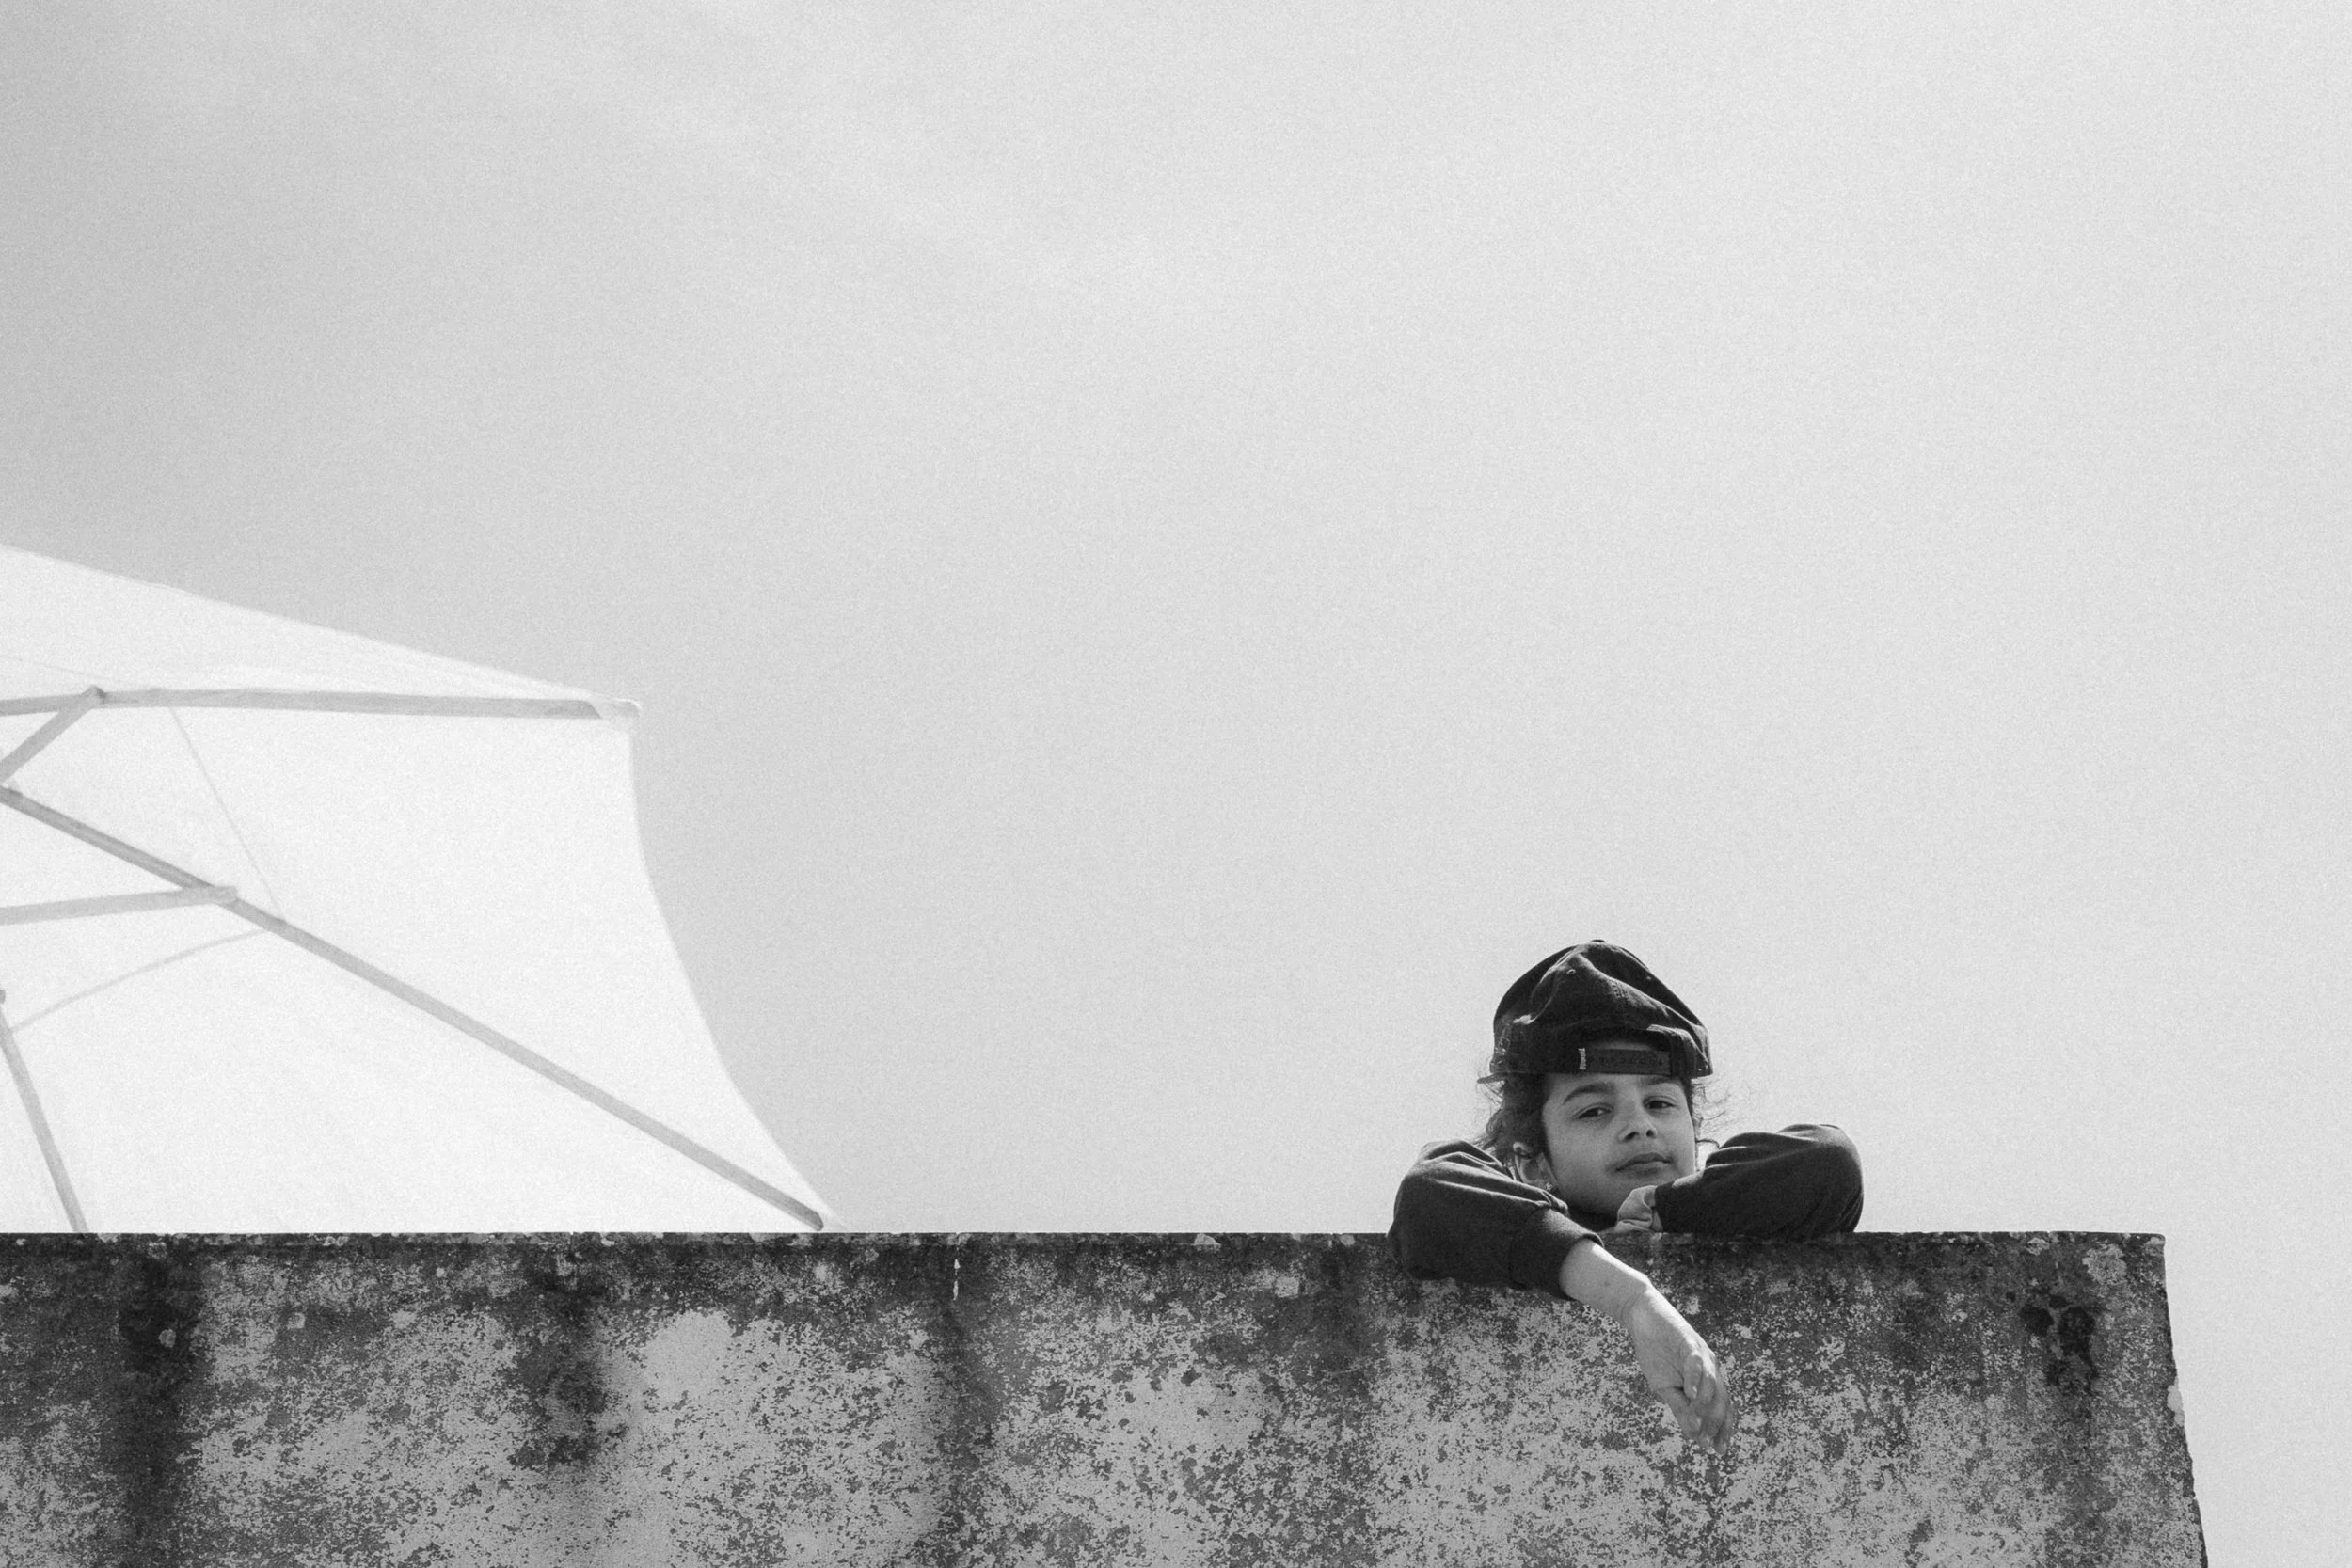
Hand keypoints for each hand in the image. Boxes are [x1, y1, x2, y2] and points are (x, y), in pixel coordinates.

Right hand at [1558, 1238, 1738, 1455]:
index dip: (1723, 1429)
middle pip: (1722, 1400)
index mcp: (1710, 1380)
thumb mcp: (1666, 1388)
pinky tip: (1692, 1393)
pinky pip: (1697, 1361)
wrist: (1642, 1319)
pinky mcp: (1689, 1340)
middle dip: (1716, 1424)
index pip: (1723, 1409)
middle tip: (1707, 1444)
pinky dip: (1696, 1378)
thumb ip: (1681, 1408)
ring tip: (1698, 1425)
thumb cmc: (1656, 1353)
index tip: (1718, 1451)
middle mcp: (1712, 1368)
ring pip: (1713, 1384)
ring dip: (1706, 1407)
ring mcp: (1702, 1354)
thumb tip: (1694, 1434)